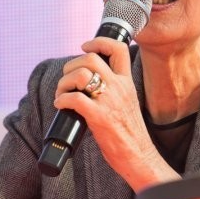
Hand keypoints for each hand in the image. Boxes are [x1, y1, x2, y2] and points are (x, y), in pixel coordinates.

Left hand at [53, 38, 175, 191]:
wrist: (139, 156)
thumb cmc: (130, 134)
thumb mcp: (127, 103)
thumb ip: (113, 91)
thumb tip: (88, 85)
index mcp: (127, 83)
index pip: (118, 49)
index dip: (98, 42)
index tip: (85, 47)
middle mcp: (119, 88)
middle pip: (91, 58)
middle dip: (71, 65)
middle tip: (67, 80)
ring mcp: (109, 101)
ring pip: (80, 75)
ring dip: (63, 83)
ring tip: (61, 94)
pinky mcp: (99, 117)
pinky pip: (74, 98)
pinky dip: (61, 100)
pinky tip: (60, 105)